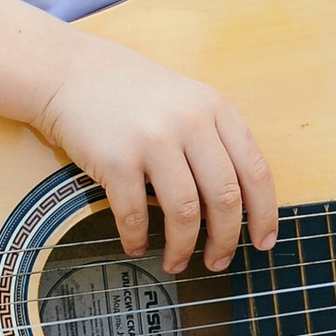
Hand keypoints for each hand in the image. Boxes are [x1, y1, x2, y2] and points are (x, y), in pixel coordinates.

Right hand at [33, 41, 277, 272]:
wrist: (71, 72)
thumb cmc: (131, 93)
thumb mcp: (186, 102)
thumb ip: (213, 142)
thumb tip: (234, 209)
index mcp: (215, 109)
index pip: (254, 171)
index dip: (264, 214)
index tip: (262, 242)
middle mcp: (190, 122)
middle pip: (224, 198)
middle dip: (226, 241)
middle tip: (218, 262)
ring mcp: (153, 140)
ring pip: (184, 213)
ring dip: (183, 248)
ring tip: (176, 263)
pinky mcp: (116, 159)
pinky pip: (135, 214)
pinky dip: (137, 238)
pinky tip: (136, 246)